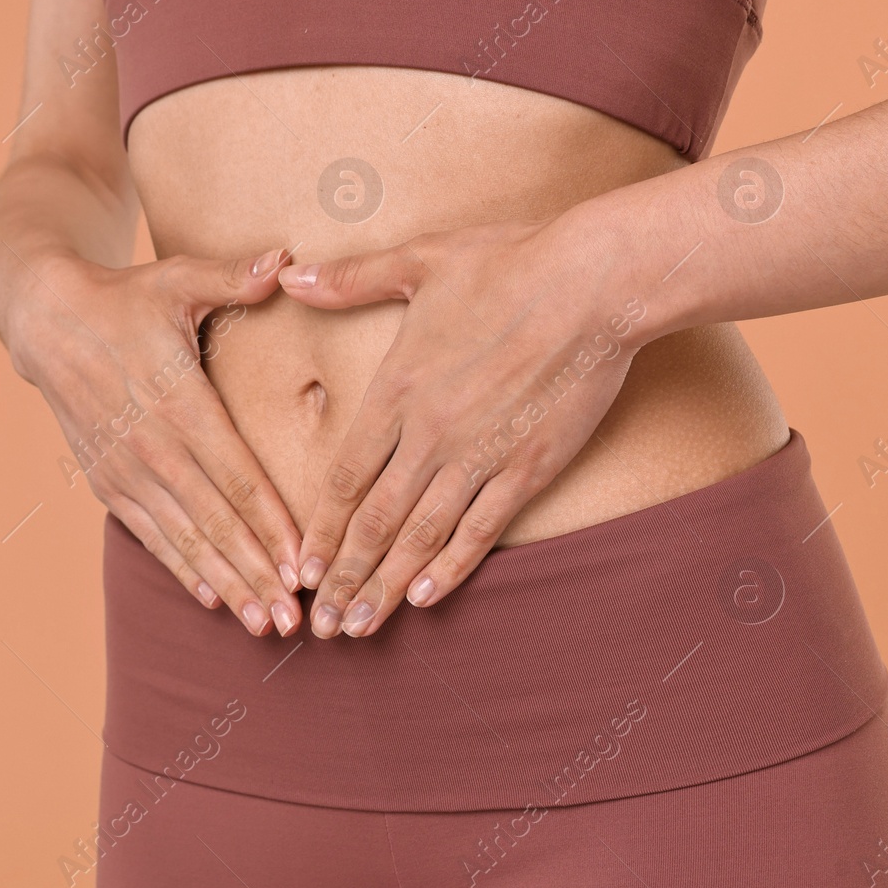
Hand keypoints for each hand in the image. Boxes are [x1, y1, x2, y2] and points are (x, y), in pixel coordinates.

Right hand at [9, 247, 304, 635]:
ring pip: (184, 539)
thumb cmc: (124, 298)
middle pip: (214, 522)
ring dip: (224, 584)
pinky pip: (150, 536)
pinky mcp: (107, 482)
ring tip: (262, 624)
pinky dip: (182, 568)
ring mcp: (126, 470)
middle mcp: (152, 447)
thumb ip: (232, 277)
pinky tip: (212, 598)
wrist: (44, 320)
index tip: (304, 563)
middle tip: (297, 618)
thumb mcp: (175, 278)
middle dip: (256, 573)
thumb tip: (285, 261)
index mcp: (178, 403)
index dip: (272, 525)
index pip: (235, 477)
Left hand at [277, 211, 646, 637]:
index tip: (300, 567)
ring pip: (421, 536)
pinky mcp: (529, 467)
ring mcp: (480, 455)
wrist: (596, 280)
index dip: (320, 528)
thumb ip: (352, 279)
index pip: (345, 476)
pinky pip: (480, 529)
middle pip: (375, 521)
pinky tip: (424, 598)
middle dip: (343, 576)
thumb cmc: (509, 262)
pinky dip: (450, 567)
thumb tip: (292, 277)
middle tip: (320, 625)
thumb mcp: (420, 260)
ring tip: (359, 627)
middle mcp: (430, 432)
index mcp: (398, 388)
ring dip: (386, 586)